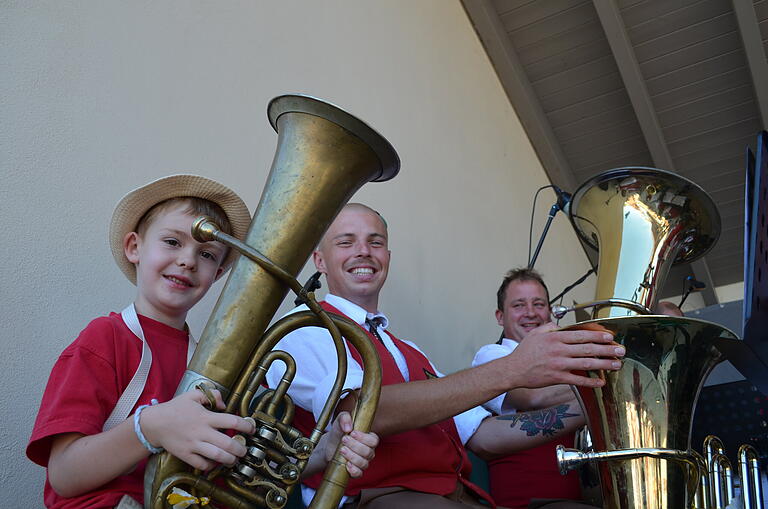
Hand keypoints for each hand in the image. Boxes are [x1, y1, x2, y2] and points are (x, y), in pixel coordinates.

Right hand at [139, 389, 255, 470]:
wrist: (154, 423)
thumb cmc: (175, 408)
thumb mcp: (193, 395)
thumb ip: (212, 395)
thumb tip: (224, 404)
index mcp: (206, 417)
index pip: (232, 421)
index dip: (246, 426)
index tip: (251, 429)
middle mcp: (201, 432)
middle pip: (227, 443)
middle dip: (240, 449)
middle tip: (245, 450)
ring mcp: (193, 445)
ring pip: (217, 456)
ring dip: (230, 460)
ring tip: (234, 459)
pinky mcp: (185, 455)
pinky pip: (202, 464)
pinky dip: (211, 466)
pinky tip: (216, 463)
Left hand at [321, 411, 378, 477]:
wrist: (328, 445)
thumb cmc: (337, 432)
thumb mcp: (339, 420)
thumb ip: (344, 417)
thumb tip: (348, 427)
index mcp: (368, 439)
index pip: (374, 440)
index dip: (364, 438)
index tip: (353, 433)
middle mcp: (368, 451)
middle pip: (368, 452)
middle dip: (355, 446)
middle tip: (344, 439)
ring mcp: (362, 462)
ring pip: (364, 463)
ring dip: (352, 456)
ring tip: (342, 450)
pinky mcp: (355, 471)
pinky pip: (359, 473)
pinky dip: (354, 470)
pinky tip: (347, 464)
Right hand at [509, 322, 623, 388]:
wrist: (513, 369)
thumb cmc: (524, 352)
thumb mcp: (535, 334)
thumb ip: (549, 326)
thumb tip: (559, 324)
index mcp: (555, 337)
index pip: (581, 335)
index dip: (597, 335)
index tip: (610, 336)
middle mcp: (559, 350)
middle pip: (588, 348)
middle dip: (607, 349)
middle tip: (621, 350)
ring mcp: (559, 364)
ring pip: (586, 363)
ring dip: (604, 364)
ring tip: (616, 364)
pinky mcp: (557, 377)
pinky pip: (577, 380)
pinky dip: (590, 381)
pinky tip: (601, 382)